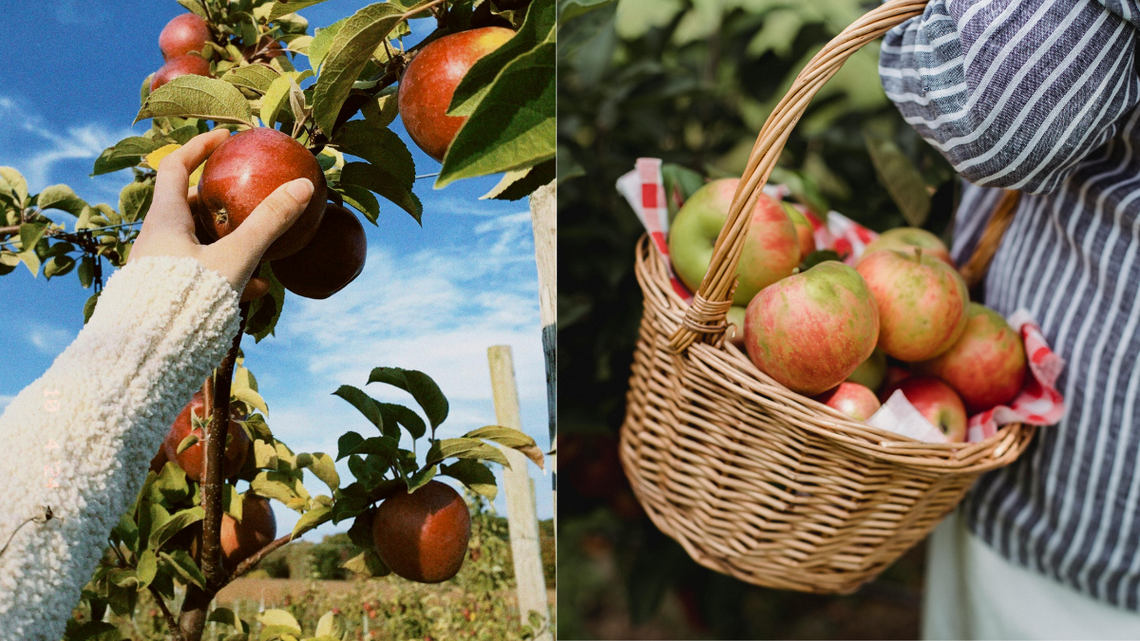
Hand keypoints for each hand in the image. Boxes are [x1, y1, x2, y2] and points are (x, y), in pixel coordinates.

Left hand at [129, 129, 315, 301]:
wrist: (151, 352)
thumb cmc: (187, 298)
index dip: (198, 148)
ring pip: (197, 242)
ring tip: (260, 251)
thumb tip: (304, 187)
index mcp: (164, 220)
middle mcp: (156, 240)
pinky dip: (227, 271)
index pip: (175, 167)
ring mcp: (160, 268)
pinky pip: (200, 272)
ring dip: (229, 241)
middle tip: (248, 199)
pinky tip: (255, 289)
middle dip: (220, 201)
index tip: (224, 138)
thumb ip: (268, 223)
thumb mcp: (236, 257)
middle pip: (188, 206)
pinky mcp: (168, 294)